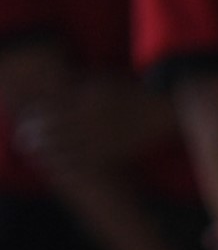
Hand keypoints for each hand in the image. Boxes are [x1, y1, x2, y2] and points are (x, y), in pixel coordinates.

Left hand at [11, 78, 167, 184]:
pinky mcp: (114, 153)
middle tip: (23, 140)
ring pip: (67, 149)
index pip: (50, 111)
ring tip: (37, 154)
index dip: (34, 117)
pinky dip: (70, 166)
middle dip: (35, 137)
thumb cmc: (132, 93)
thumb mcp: (102, 82)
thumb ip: (78, 88)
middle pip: (54, 132)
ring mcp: (103, 139)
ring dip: (48, 153)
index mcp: (86, 100)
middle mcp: (92, 121)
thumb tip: (54, 94)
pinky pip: (87, 162)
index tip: (25, 119)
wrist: (162, 110)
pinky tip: (60, 167)